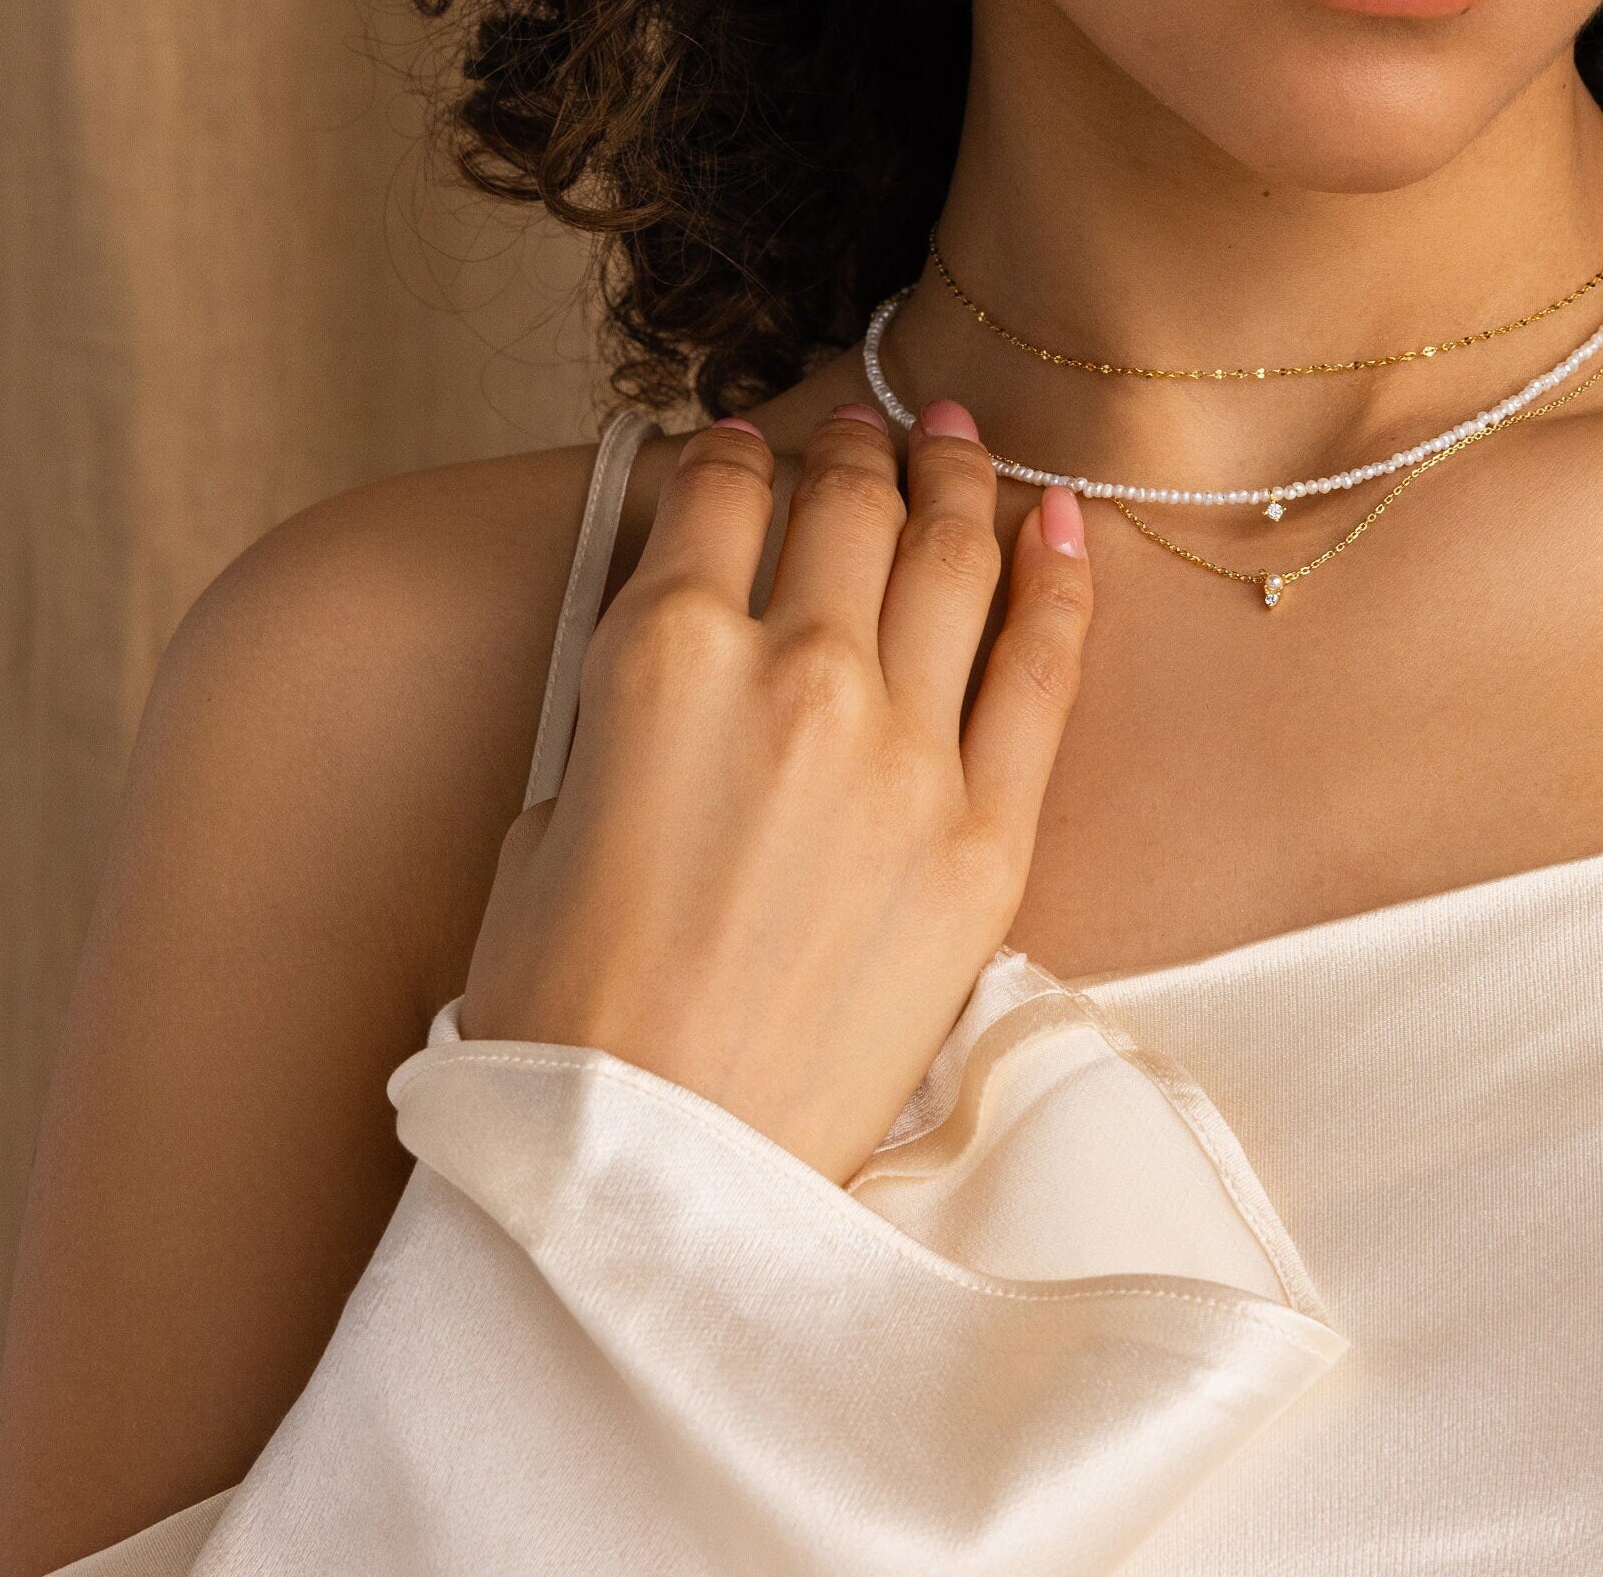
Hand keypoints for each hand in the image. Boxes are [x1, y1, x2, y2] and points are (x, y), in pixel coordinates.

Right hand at [459, 399, 1093, 1184]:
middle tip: (867, 428)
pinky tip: (1060, 519)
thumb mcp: (542, 818)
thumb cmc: (563, 1015)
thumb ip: (625, 707)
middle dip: (854, 449)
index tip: (745, 443)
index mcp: (664, 656)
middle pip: (847, 506)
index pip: (716, 496)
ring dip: (957, 478)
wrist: (654, 1173)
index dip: (731, 453)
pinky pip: (1043, 666)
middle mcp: (794, 671)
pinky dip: (1058, 576)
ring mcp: (905, 749)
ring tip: (960, 438)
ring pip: (953, 555)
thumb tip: (682, 651)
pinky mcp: (987, 835)